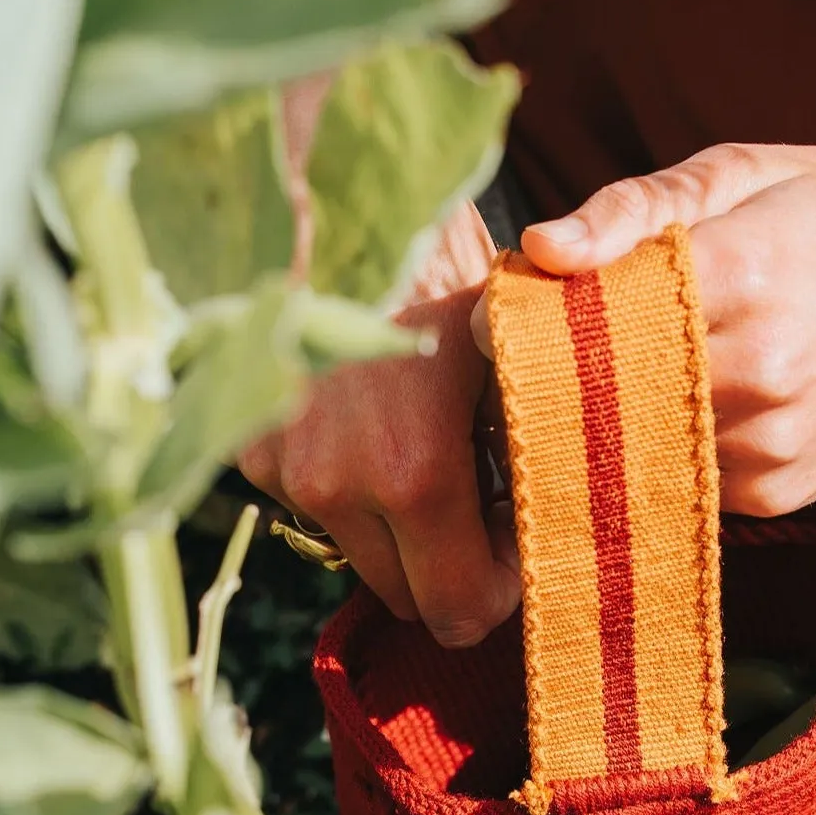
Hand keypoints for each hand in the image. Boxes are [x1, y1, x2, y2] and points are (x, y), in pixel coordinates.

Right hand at [239, 201, 520, 644]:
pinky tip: (382, 432)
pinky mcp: (252, 454)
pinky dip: (357, 493)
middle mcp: (335, 486)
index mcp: (412, 474)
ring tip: (439, 456)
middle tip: (490, 500)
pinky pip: (322, 513)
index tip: (522, 535)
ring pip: (364, 561)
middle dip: (458, 566)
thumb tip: (563, 535)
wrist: (345, 202)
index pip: (461, 611)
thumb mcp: (519, 362)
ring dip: (407, 534)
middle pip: (411, 600)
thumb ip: (541, 461)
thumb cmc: (456, 274)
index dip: (504, 587)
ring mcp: (284, 472)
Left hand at [505, 145, 815, 515]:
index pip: (590, 311)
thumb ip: (643, 207)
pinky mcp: (775, 492)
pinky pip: (677, 473)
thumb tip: (543, 248)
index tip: (504, 311)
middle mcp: (758, 368)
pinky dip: (663, 442)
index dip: (533, 316)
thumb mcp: (760, 172)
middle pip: (597, 388)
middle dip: (555, 374)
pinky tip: (691, 403)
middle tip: (536, 351)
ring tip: (622, 370)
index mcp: (747, 270)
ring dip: (605, 414)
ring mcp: (768, 442)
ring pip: (630, 439)